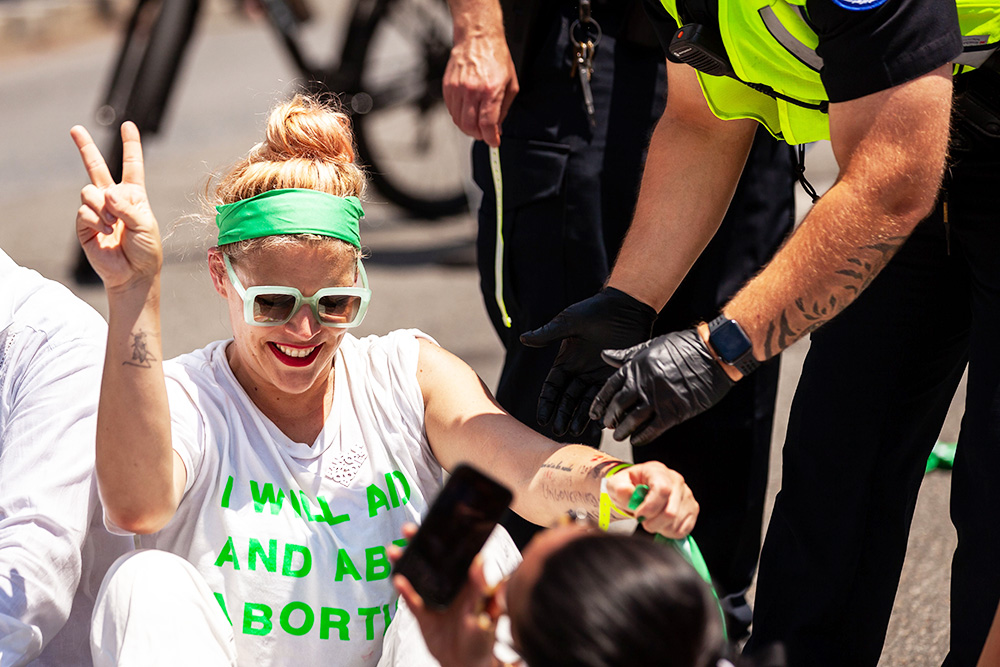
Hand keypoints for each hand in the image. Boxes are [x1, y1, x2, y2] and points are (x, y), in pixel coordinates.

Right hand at [71, 122, 161, 290]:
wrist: (133, 274)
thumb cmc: (146, 250)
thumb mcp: (145, 225)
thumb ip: (128, 207)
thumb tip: (107, 194)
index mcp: (134, 195)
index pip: (132, 166)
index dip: (131, 146)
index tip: (129, 126)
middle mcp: (113, 198)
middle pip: (96, 167)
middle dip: (85, 147)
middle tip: (74, 128)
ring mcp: (97, 210)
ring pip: (89, 192)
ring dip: (102, 208)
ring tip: (113, 226)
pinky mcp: (84, 223)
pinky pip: (84, 211)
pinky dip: (96, 221)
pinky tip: (106, 233)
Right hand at [391, 525, 498, 666]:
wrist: (466, 665)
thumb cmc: (482, 639)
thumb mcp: (484, 612)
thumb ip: (479, 588)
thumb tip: (480, 561)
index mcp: (465, 583)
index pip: (453, 555)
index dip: (443, 539)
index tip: (434, 524)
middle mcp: (448, 587)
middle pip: (431, 561)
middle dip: (419, 544)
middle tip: (408, 530)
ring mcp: (434, 600)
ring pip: (417, 577)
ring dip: (406, 564)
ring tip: (394, 551)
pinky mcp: (423, 616)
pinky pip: (412, 601)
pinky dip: (405, 592)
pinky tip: (397, 580)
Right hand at [443, 23, 518, 146]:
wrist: (477, 37)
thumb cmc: (496, 57)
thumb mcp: (511, 84)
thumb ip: (504, 109)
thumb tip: (498, 128)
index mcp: (491, 90)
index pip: (487, 125)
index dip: (491, 139)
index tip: (494, 142)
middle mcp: (472, 90)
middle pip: (470, 127)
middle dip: (479, 136)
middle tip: (485, 135)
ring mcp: (457, 89)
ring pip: (459, 121)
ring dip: (468, 128)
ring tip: (476, 125)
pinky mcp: (448, 87)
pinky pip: (451, 110)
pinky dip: (459, 117)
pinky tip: (467, 112)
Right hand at [520, 288, 656, 435]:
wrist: (626, 307)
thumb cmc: (595, 311)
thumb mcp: (570, 322)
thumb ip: (549, 334)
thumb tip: (523, 339)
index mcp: (566, 361)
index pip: (552, 388)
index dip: (547, 403)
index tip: (543, 418)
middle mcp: (579, 372)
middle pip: (567, 400)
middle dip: (563, 416)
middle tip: (559, 431)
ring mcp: (597, 376)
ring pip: (586, 402)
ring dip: (581, 418)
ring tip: (577, 432)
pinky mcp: (615, 376)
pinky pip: (607, 397)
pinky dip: (603, 409)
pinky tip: (601, 423)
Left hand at [590, 328, 733, 445]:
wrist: (712, 353)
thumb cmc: (683, 346)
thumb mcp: (650, 346)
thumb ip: (627, 355)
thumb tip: (604, 356)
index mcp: (635, 366)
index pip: (610, 388)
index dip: (600, 403)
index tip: (595, 413)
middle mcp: (642, 383)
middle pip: (618, 406)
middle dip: (611, 418)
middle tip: (608, 425)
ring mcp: (657, 399)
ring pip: (632, 421)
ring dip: (623, 431)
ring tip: (619, 436)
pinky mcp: (673, 412)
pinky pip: (652, 429)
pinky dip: (641, 437)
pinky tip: (636, 440)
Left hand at [605, 461, 697, 537]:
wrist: (637, 490)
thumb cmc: (629, 486)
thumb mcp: (617, 484)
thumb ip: (619, 488)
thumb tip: (626, 492)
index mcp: (658, 471)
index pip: (662, 489)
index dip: (650, 507)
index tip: (638, 515)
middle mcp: (676, 480)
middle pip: (670, 511)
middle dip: (652, 522)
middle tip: (642, 520)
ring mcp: (687, 495)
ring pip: (676, 523)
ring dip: (659, 527)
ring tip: (651, 519)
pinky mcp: (692, 509)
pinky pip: (683, 530)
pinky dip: (668, 532)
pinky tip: (661, 523)